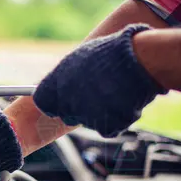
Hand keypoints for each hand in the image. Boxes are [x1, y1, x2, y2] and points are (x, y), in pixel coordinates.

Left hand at [33, 24, 167, 136]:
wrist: (137, 58)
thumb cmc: (110, 53)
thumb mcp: (80, 58)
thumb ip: (66, 76)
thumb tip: (61, 84)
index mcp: (54, 84)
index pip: (43, 103)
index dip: (53, 102)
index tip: (61, 100)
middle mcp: (66, 102)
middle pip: (67, 115)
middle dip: (79, 108)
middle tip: (97, 93)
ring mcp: (85, 116)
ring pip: (90, 121)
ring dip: (101, 111)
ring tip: (116, 90)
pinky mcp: (105, 126)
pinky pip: (109, 128)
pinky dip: (117, 119)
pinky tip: (124, 101)